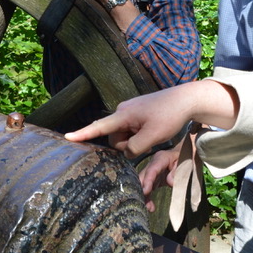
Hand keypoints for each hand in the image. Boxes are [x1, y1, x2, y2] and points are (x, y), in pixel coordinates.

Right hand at [67, 80, 237, 159]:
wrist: (186, 100)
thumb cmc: (170, 115)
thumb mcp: (153, 136)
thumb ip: (134, 148)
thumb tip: (126, 152)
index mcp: (123, 115)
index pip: (99, 127)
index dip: (82, 133)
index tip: (67, 137)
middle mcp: (122, 111)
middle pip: (115, 138)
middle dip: (128, 145)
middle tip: (149, 140)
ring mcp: (130, 112)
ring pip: (124, 136)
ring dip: (136, 141)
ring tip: (154, 134)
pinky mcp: (137, 113)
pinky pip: (132, 130)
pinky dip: (140, 135)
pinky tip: (153, 131)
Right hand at [139, 142, 182, 209]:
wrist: (185, 153)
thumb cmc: (185, 157)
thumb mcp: (185, 162)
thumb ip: (178, 171)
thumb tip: (170, 182)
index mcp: (161, 158)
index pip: (152, 169)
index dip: (147, 180)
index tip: (145, 191)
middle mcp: (153, 164)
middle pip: (143, 176)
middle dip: (141, 190)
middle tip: (142, 202)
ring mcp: (151, 172)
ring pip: (142, 184)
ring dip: (144, 196)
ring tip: (148, 208)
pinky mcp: (153, 179)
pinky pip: (147, 189)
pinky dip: (148, 198)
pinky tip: (151, 207)